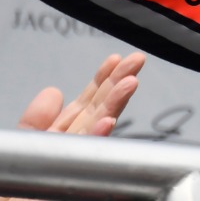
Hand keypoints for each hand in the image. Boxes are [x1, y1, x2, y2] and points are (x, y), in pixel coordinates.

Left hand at [4, 53, 143, 200]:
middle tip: (135, 61)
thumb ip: (34, 124)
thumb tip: (53, 92)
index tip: (115, 60)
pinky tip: (107, 123)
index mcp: (61, 142)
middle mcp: (76, 151)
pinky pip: (89, 161)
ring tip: (130, 83)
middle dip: (118, 85)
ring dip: (116, 106)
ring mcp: (80, 167)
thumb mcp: (20, 149)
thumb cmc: (14, 188)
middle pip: (100, 114)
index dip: (100, 82)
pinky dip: (97, 141)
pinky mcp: (79, 183)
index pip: (86, 108)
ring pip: (99, 132)